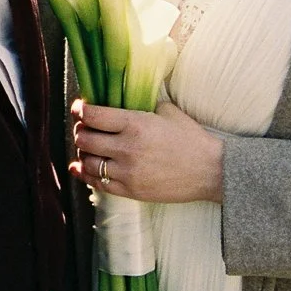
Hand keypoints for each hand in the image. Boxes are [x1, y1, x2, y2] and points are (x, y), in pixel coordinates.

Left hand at [69, 98, 224, 203]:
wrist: (211, 171)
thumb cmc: (192, 139)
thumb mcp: (168, 112)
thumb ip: (143, 105)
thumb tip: (124, 99)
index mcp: (135, 124)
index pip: (93, 115)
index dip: (80, 110)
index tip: (79, 108)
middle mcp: (127, 148)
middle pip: (84, 139)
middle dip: (80, 131)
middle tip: (84, 128)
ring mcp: (127, 172)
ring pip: (87, 161)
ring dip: (82, 153)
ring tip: (87, 148)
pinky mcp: (131, 190)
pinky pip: (98, 183)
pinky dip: (85, 174)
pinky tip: (81, 167)